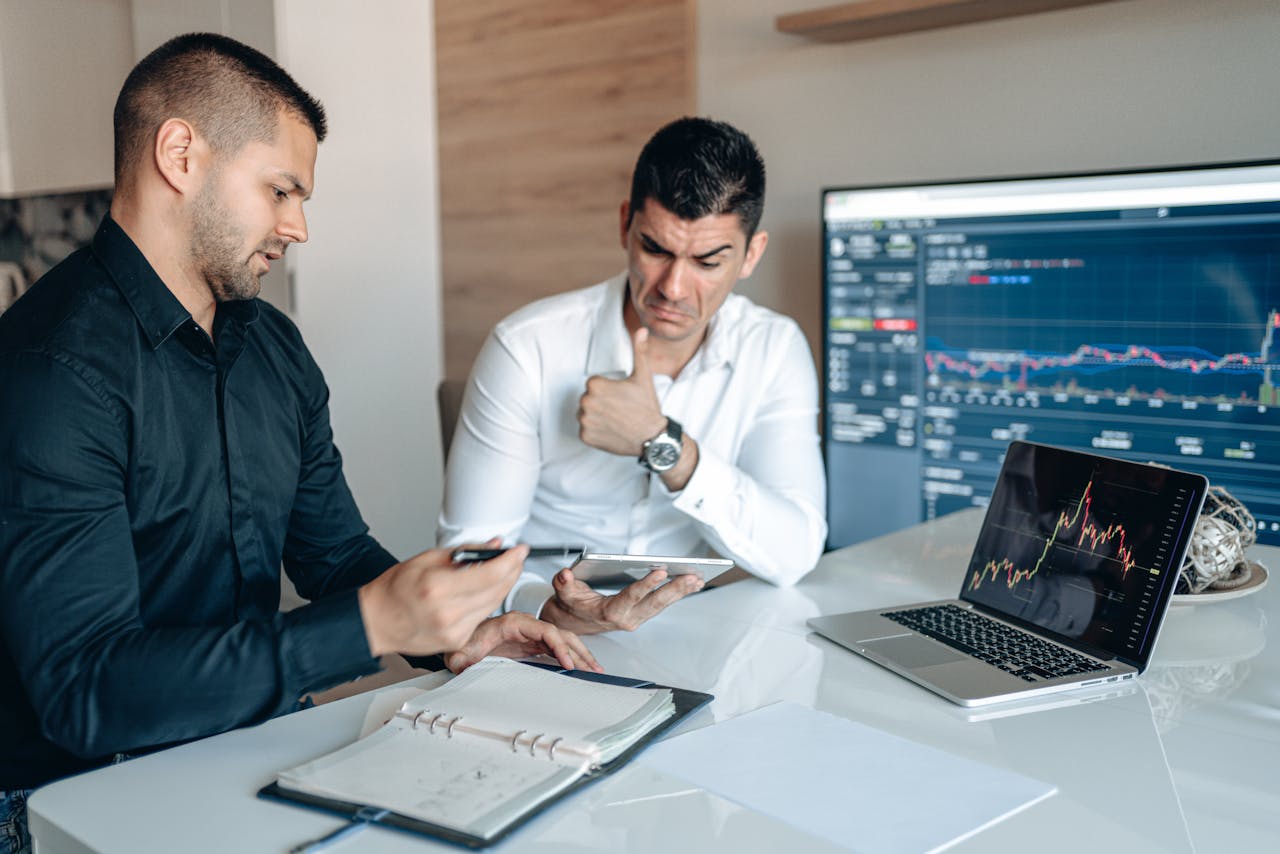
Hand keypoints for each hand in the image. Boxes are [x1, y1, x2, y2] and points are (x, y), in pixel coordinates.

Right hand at [358, 539, 525, 656]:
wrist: (376, 622)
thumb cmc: (395, 589)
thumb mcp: (427, 559)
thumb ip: (465, 552)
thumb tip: (494, 546)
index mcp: (438, 587)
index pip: (490, 573)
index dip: (511, 560)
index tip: (519, 550)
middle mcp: (448, 613)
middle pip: (497, 590)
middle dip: (512, 570)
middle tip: (516, 557)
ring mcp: (453, 631)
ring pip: (494, 604)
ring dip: (504, 585)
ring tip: (504, 569)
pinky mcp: (456, 641)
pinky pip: (482, 617)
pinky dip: (488, 601)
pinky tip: (486, 590)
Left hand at [443, 612, 601, 672]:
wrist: (459, 638)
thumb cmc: (462, 640)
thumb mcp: (459, 652)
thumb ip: (462, 659)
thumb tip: (465, 666)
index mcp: (512, 623)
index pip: (544, 631)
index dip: (559, 646)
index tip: (568, 663)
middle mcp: (525, 626)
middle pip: (559, 634)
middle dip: (578, 650)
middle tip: (592, 668)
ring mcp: (529, 634)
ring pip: (562, 640)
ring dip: (580, 653)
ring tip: (594, 668)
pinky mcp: (530, 644)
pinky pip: (555, 648)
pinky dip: (570, 656)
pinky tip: (580, 666)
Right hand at [540, 566, 702, 634]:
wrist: (573, 624)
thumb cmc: (572, 606)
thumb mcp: (563, 593)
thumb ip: (563, 583)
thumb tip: (565, 575)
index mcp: (609, 612)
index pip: (631, 597)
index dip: (646, 585)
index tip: (661, 572)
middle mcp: (626, 618)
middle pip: (654, 603)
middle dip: (675, 590)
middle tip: (691, 577)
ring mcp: (636, 618)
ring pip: (662, 605)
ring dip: (681, 592)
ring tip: (697, 579)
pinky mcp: (642, 615)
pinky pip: (662, 605)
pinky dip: (677, 594)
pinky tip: (690, 584)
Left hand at [578, 326, 666, 456]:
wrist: (652, 437)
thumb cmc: (647, 407)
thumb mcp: (643, 376)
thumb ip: (638, 351)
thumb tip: (641, 330)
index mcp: (595, 385)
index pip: (594, 384)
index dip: (609, 389)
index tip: (621, 397)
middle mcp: (586, 402)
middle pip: (589, 398)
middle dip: (602, 402)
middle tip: (620, 409)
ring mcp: (585, 421)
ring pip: (586, 413)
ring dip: (597, 416)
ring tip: (616, 419)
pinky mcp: (586, 436)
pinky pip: (586, 430)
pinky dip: (596, 431)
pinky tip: (611, 430)